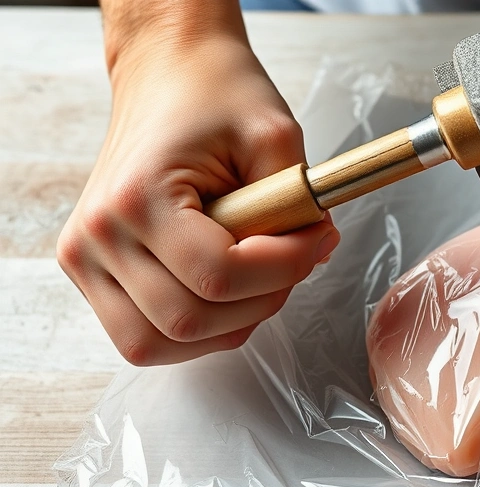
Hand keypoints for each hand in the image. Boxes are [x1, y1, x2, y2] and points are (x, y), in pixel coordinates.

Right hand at [57, 31, 338, 365]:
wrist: (169, 73)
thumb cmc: (216, 95)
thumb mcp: (274, 136)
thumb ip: (299, 204)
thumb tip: (315, 257)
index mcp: (135, 197)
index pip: (220, 276)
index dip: (284, 268)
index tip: (317, 235)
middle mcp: (96, 236)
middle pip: (190, 320)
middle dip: (262, 299)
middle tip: (293, 256)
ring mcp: (85, 260)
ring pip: (163, 342)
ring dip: (228, 323)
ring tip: (257, 273)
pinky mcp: (91, 272)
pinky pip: (146, 335)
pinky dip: (197, 328)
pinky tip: (226, 287)